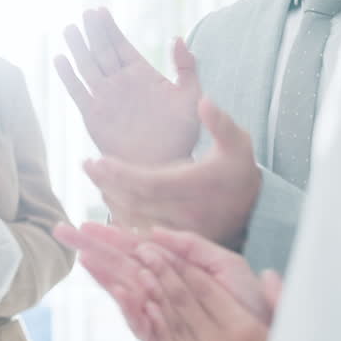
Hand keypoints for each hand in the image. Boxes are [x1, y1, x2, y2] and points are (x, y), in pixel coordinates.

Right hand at [54, 223, 277, 340]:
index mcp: (174, 270)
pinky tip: (116, 286)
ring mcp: (162, 315)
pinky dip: (129, 303)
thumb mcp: (226, 265)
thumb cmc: (249, 304)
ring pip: (125, 288)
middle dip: (92, 248)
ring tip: (80, 254)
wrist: (268, 336)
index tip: (85, 223)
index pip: (135, 247)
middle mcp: (162, 291)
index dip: (110, 234)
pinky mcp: (165, 339)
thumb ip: (192, 247)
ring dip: (102, 271)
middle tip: (62, 232)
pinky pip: (142, 320)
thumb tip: (152, 232)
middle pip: (120, 265)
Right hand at [55, 8, 200, 164]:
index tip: (101, 10)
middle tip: (86, 13)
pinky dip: (68, 76)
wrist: (163, 165)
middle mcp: (120, 83)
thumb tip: (177, 37)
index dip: (110, 28)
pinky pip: (77, 91)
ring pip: (87, 66)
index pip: (121, 45)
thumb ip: (186, 67)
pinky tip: (60, 59)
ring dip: (78, 48)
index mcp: (141, 74)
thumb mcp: (190, 97)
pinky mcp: (93, 115)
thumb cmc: (181, 135)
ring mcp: (105, 98)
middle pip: (102, 51)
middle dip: (94, 32)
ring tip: (70, 29)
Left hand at [84, 99, 259, 248]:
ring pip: (135, 219)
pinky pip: (141, 232)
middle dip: (108, 184)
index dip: (121, 174)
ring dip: (111, 198)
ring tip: (95, 177)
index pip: (150, 183)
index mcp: (197, 187)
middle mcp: (186, 213)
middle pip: (136, 202)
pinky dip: (122, 216)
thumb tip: (205, 101)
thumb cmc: (239, 169)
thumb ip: (221, 123)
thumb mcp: (239, 143)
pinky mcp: (174, 239)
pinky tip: (109, 197)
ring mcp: (180, 230)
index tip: (98, 160)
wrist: (254, 208)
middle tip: (87, 165)